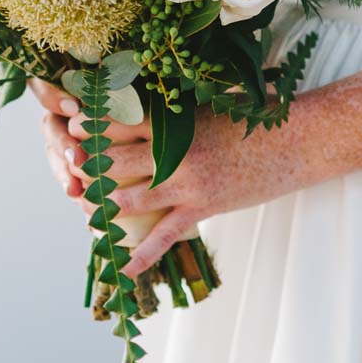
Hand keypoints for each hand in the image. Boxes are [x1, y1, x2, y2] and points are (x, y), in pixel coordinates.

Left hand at [33, 78, 319, 277]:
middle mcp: (173, 150)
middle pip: (115, 159)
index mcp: (174, 119)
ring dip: (103, 205)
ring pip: (130, 197)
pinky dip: (142, 255)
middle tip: (65, 169)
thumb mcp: (214, 100)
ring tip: (82, 209)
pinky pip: (165, 235)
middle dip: (86, 165)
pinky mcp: (203, 206)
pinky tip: (122, 269)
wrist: (296, 139)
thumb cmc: (256, 115)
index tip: (69, 124)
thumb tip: (156, 93)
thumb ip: (182, 102)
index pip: (120, 120)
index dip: (91, 124)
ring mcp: (187, 181)